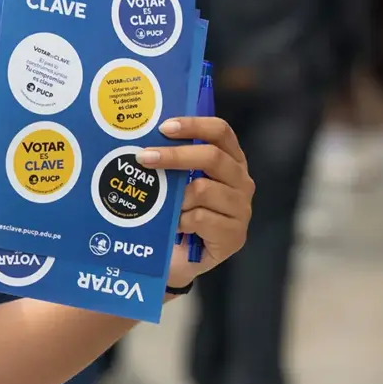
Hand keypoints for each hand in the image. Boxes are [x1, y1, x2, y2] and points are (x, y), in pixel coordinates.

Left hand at [136, 116, 253, 289]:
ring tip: (163, 206)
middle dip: (174, 156)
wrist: (179, 258)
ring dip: (176, 197)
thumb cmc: (177, 211)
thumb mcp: (176, 181)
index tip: (163, 127)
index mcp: (230, 160)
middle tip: (144, 158)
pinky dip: (180, 221)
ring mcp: (241, 209)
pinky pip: (200, 219)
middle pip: (212, 157)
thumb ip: (171, 160)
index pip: (221, 131)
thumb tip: (141, 138)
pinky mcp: (234, 235)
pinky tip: (174, 226)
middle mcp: (241, 181)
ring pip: (203, 190)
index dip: (194, 125)